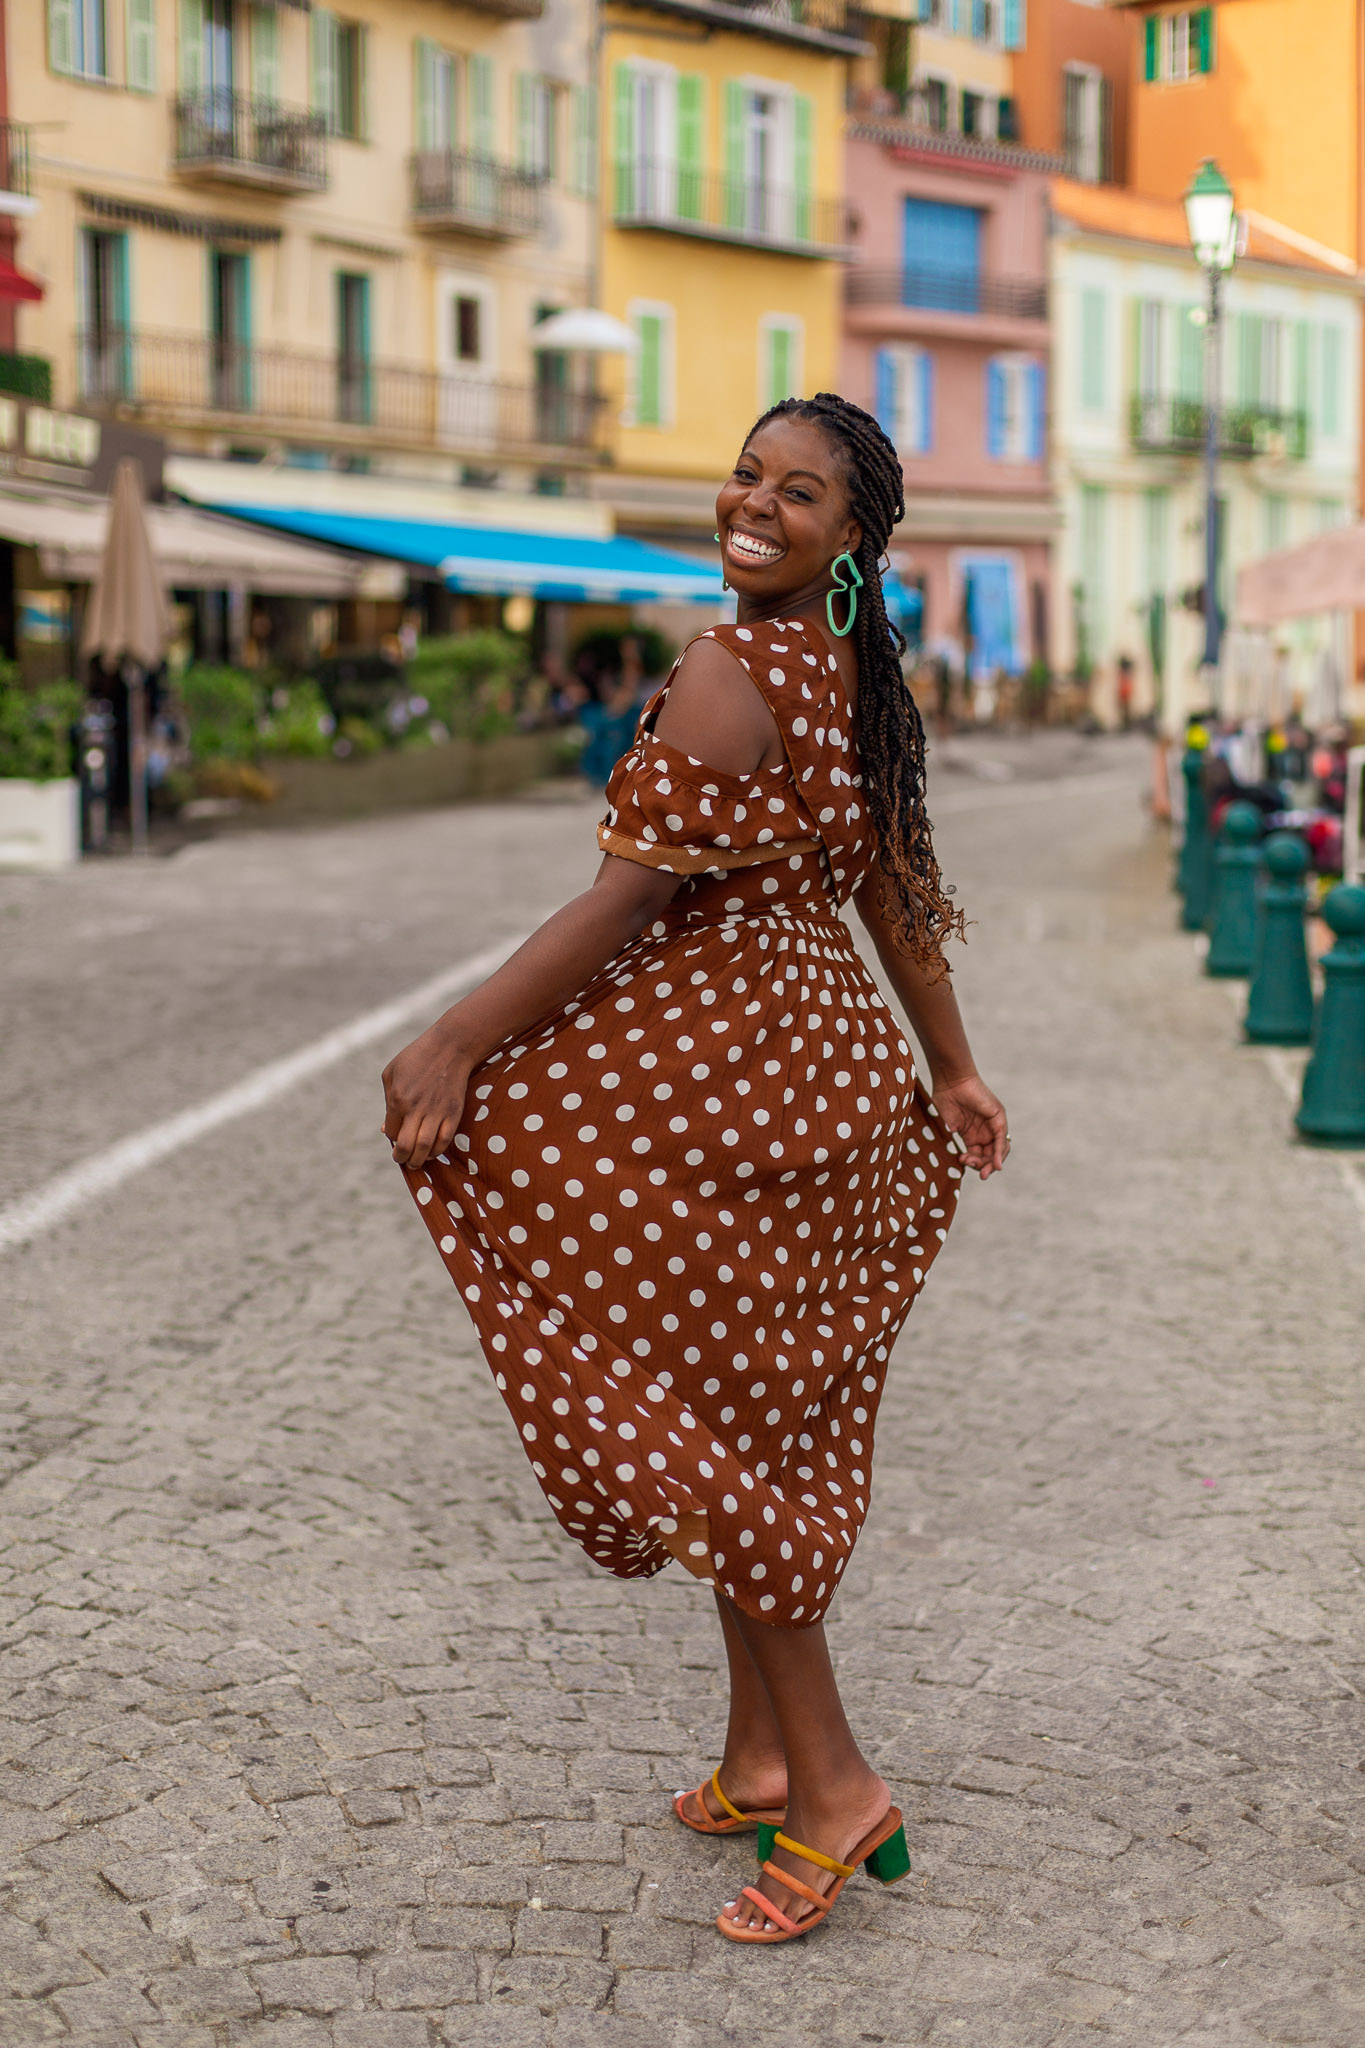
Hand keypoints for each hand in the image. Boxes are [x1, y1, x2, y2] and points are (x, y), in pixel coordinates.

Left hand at [381, 1021, 471, 1170]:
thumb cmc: (417, 1057)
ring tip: (416, 1162)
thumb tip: (386, 1128)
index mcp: (398, 1098)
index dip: (391, 1138)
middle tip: (401, 1159)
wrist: (450, 1047)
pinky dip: (437, 1151)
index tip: (395, 1137)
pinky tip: (432, 1152)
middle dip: (401, 1158)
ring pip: (425, 1147)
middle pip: (406, 1146)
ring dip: (419, 1160)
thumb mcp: (391, 1072)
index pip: (391, 1131)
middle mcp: (416, 1108)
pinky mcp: (453, 1112)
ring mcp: (436, 1111)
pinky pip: (444, 1140)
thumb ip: (386, 1100)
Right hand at [932, 1070, 1008, 1180]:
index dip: (973, 1164)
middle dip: (985, 1168)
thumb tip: (955, 1164)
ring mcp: (993, 1125)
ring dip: (992, 1163)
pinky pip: (1002, 1139)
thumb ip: (951, 1144)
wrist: (949, 1081)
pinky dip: (999, 1153)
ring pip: (999, 1150)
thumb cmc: (943, 1101)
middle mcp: (984, 1132)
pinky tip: (996, 1165)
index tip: (961, 1162)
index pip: (978, 1156)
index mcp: (972, 1136)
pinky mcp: (998, 1118)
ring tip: (984, 1171)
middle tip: (981, 1175)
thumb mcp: (947, 1128)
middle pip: (990, 1156)